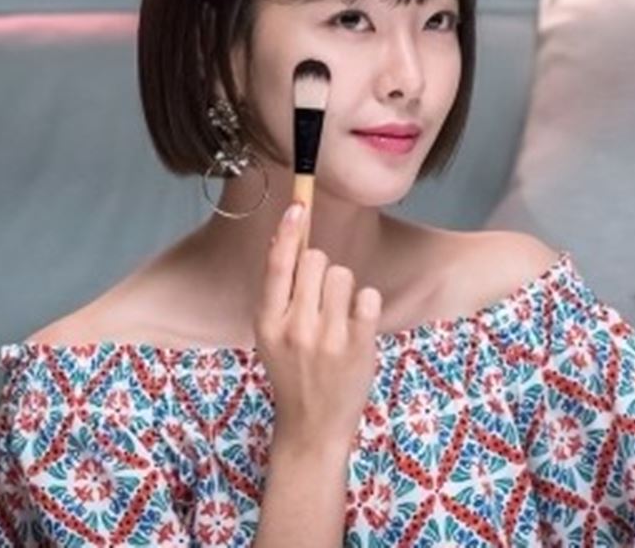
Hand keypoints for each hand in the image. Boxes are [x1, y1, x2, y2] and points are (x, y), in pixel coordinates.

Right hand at [256, 202, 382, 457]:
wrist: (312, 427)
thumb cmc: (294, 374)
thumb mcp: (271, 335)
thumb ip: (277, 292)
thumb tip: (282, 237)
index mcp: (267, 321)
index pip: (277, 264)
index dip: (288, 231)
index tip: (298, 206)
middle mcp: (294, 327)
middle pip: (316, 260)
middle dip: (323, 268)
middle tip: (322, 299)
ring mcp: (327, 338)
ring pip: (343, 274)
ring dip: (345, 289)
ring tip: (339, 318)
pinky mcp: (358, 346)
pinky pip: (368, 296)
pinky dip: (366, 305)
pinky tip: (358, 327)